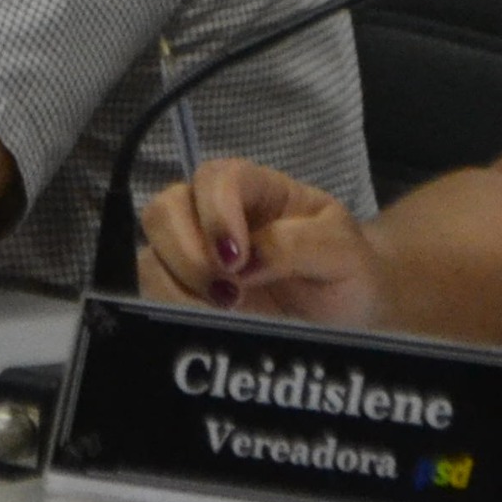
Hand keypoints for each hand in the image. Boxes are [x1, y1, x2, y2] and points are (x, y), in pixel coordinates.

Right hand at [137, 158, 384, 322]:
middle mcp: (211, 214)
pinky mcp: (182, 292)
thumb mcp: (342, 251)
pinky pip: (151, 293)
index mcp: (253, 189)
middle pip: (164, 209)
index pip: (215, 178)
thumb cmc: (347, 273)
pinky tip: (209, 323)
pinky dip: (172, 309)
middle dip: (188, 254)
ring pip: (151, 254)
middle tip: (228, 293)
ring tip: (224, 312)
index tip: (238, 261)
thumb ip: (297, 245)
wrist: (350, 318)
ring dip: (179, 287)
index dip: (216, 213)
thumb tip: (244, 263)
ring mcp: (192, 254)